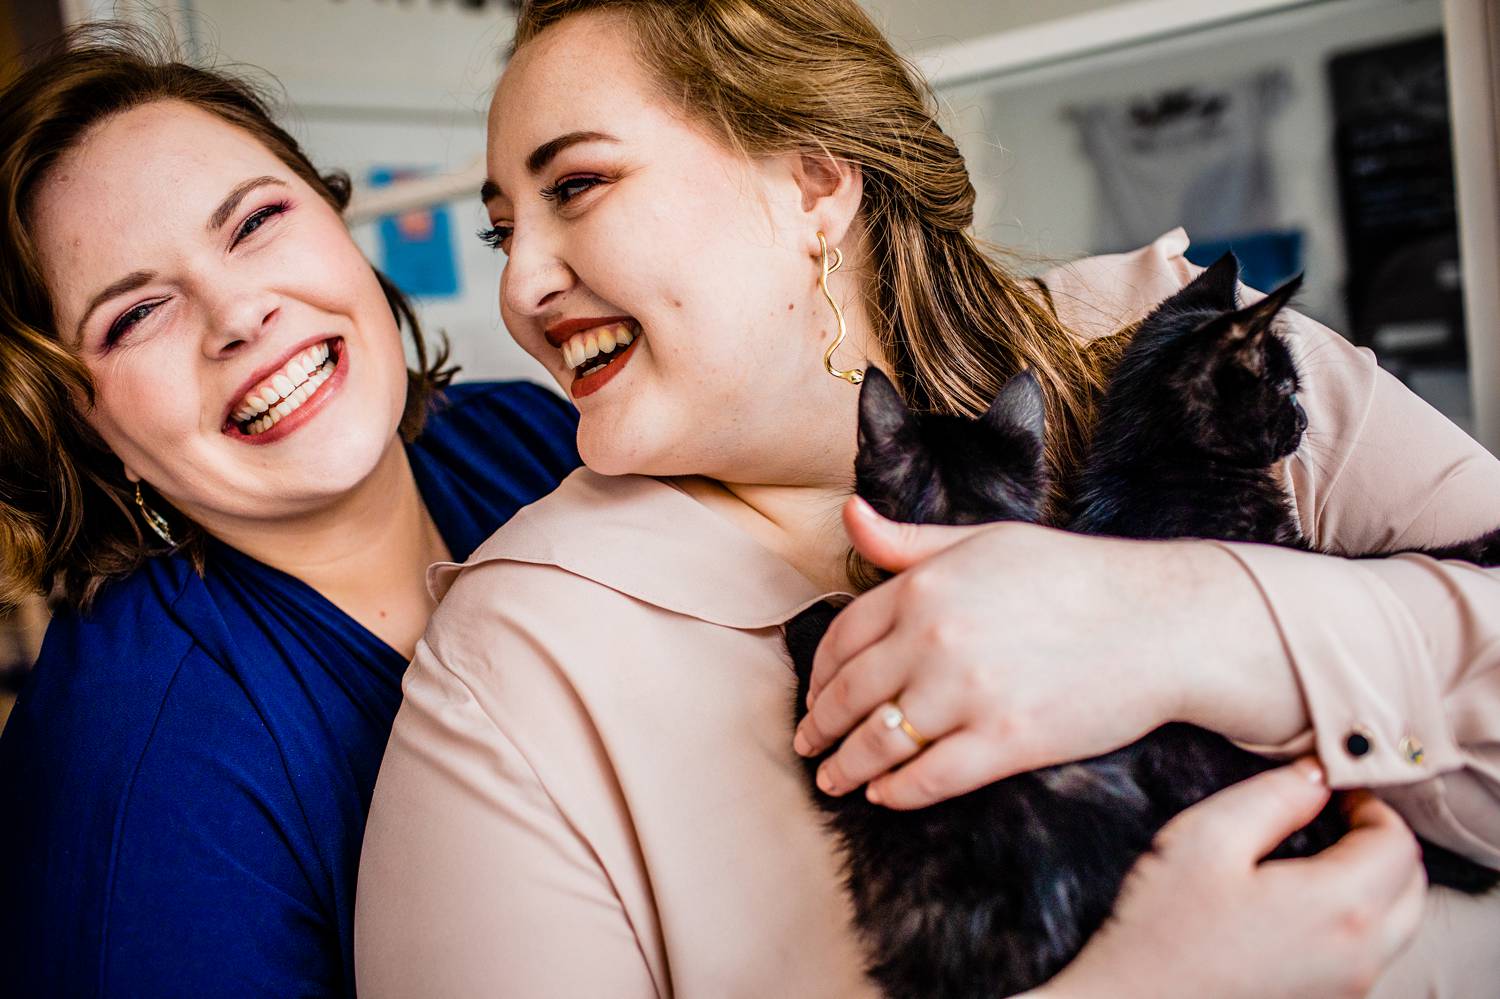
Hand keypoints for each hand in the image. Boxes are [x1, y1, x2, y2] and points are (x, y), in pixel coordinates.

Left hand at [794, 497, 1307, 807]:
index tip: (815, 695)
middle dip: (820, 727)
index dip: (820, 673)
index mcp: (924, 587)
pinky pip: (929, 778)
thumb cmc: (1075, 575)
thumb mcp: (986, 540)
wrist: (1162, 621)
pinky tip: (885, 795)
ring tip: (834, 781)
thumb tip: (849, 514)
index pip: (844, 637)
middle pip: (849, 695)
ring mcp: (968, 693)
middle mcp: (934, 639)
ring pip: (879, 742)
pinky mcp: (1006, 742)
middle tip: (808, 746)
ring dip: (846, 768)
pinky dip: (897, 792)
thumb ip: (910, 542)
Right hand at [1039, 761, 1426, 998]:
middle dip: (1380, 841)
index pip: (1398, 842)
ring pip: (1395, 923)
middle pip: (1411, 885)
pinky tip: (1297, 902)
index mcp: (1340, 906)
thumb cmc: (1163, 928)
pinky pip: (1366, 952)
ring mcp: (1346, 988)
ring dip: (1372, 880)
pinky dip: (1354, 918)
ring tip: (1314, 855)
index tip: (1330, 789)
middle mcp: (1360, 955)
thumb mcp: (1206, 837)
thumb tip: (1316, 777)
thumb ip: (1273, 797)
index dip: (1370, 802)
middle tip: (1330, 816)